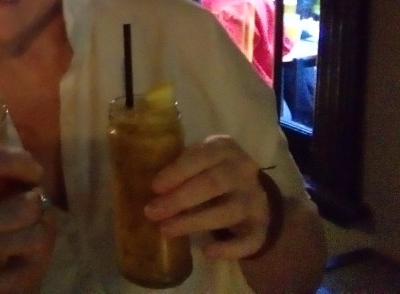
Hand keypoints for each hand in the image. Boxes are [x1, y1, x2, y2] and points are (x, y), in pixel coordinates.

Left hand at [144, 134, 271, 259]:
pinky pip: (249, 239)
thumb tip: (138, 182)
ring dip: (194, 222)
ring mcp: (255, 198)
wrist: (251, 191)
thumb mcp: (198, 160)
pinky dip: (229, 248)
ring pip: (228, 211)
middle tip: (152, 212)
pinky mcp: (262, 225)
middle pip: (213, 183)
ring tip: (166, 230)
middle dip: (180, 199)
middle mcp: (243, 170)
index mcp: (224, 148)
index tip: (154, 187)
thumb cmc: (210, 171)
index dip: (178, 172)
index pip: (201, 156)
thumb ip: (178, 167)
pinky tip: (207, 252)